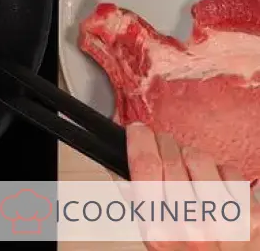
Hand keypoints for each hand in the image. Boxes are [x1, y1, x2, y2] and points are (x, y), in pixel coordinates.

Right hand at [126, 122, 259, 250]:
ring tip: (188, 170)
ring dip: (189, 156)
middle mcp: (191, 224)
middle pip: (171, 158)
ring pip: (199, 157)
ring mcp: (223, 218)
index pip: (145, 168)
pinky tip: (213, 187)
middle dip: (163, 143)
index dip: (139, 141)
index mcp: (159, 229)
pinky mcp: (250, 215)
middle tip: (161, 145)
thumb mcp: (152, 236)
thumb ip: (135, 202)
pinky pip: (229, 171)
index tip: (136, 130)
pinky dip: (219, 173)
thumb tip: (119, 167)